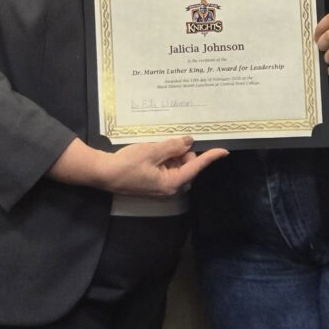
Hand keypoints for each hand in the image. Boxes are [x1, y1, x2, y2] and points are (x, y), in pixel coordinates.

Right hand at [49, 136, 228, 196]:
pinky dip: (164, 158)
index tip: (224, 150)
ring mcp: (161, 186)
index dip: (210, 157)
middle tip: (167, 141)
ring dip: (171, 154)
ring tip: (156, 146)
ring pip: (176, 165)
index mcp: (172, 183)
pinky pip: (166, 168)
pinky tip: (152, 151)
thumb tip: (189, 142)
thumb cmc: (127, 164)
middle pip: (187, 165)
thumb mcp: (152, 151)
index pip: (196, 167)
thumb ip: (172, 146)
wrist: (103, 174)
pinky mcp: (153, 183)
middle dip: (182, 152)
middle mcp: (170, 188)